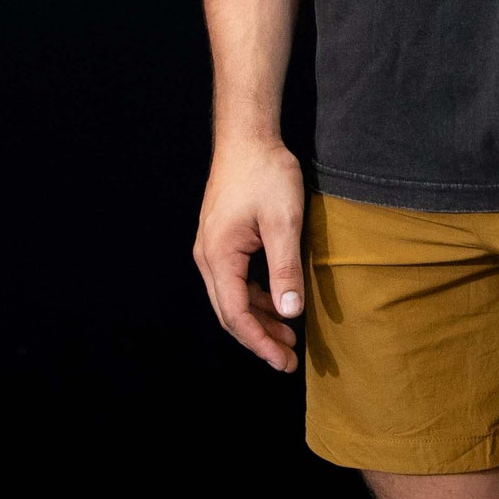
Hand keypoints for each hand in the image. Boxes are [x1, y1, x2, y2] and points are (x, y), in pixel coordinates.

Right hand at [194, 139, 305, 372]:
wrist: (247, 136)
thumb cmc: (266, 173)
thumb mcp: (284, 222)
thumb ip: (285, 269)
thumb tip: (290, 314)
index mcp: (218, 257)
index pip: (236, 315)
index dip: (260, 343)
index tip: (284, 363)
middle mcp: (207, 257)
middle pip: (230, 312)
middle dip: (259, 337)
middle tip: (289, 357)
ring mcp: (212, 247)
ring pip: (233, 296)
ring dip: (259, 317)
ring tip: (289, 333)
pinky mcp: (221, 238)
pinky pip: (236, 279)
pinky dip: (255, 295)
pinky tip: (276, 300)